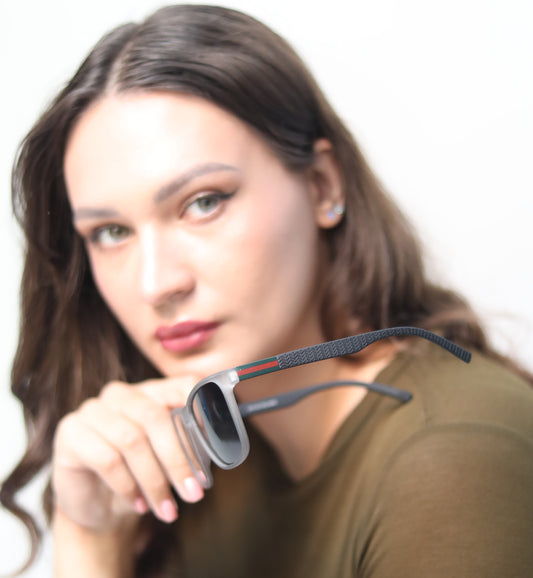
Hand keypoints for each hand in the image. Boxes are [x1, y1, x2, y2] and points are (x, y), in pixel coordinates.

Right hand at [51, 377, 204, 530]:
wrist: (100, 508)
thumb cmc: (142, 477)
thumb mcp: (172, 459)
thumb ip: (192, 443)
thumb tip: (220, 440)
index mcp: (151, 391)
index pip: (182, 385)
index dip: (201, 412)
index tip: (213, 445)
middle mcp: (120, 394)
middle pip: (156, 416)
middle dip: (179, 459)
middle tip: (194, 493)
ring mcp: (92, 410)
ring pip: (132, 440)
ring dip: (155, 481)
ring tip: (167, 509)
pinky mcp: (70, 433)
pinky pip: (107, 459)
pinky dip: (128, 486)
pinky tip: (139, 504)